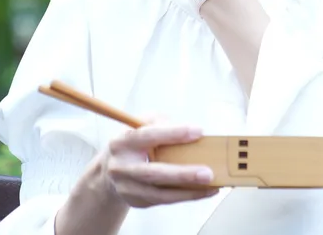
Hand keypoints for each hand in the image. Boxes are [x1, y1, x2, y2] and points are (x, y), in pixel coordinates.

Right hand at [99, 122, 217, 208]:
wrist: (110, 169)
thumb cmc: (135, 141)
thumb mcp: (142, 124)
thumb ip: (162, 122)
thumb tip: (191, 132)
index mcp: (122, 142)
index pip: (147, 136)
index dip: (173, 133)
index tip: (198, 131)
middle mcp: (121, 167)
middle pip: (152, 173)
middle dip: (182, 174)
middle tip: (207, 173)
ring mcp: (127, 187)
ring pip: (160, 193)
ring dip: (189, 191)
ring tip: (212, 185)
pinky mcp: (136, 201)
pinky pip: (164, 200)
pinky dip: (187, 196)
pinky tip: (205, 191)